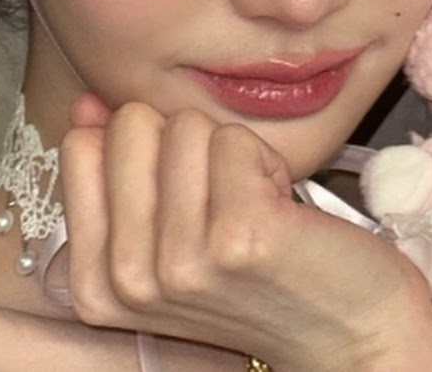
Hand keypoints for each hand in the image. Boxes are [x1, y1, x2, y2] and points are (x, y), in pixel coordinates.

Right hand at [60, 94, 431, 370]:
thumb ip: (117, 168)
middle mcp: (129, 279)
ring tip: (253, 205)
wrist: (350, 330)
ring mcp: (182, 262)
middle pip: (132, 124)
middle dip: (185, 143)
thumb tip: (86, 102)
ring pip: (187, 125)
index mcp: (97, 281)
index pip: (81, 146)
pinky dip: (266, 160)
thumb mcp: (170, 233)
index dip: (143, 148)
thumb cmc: (261, 276)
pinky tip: (280, 208)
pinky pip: (236, 138)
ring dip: (229, 153)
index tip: (181, 195)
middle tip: (221, 198)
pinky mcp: (239, 238)